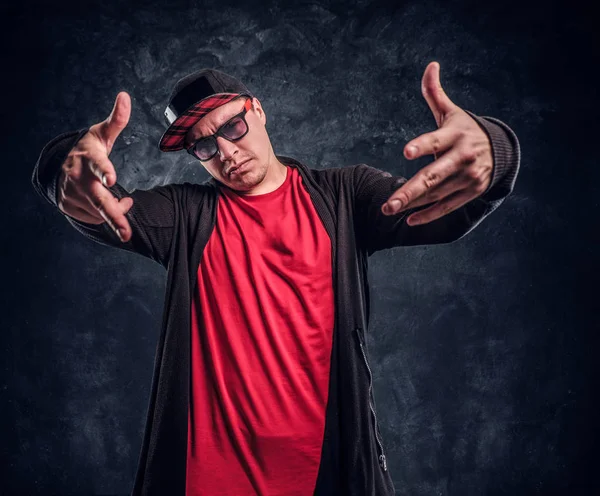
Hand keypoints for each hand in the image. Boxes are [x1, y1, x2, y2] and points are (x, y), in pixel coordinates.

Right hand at [57, 92, 133, 241]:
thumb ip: (117, 120)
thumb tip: (125, 96)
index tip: (112, 179)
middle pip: (99, 201)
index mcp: (89, 157)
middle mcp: (78, 178)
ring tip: (120, 199)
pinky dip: (105, 215)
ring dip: (116, 210)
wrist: (60, 166)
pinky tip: (106, 203)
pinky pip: (95, 218)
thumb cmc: (89, 149)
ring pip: (101, 211)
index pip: (98, 164)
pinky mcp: (69, 207)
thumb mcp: (101, 134)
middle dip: (115, 217)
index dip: (105, 171)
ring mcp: (72, 195)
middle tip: (127, 233)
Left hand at [381, 61, 493, 224]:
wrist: (501, 151)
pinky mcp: (470, 193)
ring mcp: (467, 178)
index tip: (406, 152)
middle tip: (388, 203)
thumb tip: (431, 66)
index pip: (435, 140)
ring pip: (436, 194)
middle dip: (409, 191)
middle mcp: (462, 158)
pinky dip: (429, 214)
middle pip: (433, 176)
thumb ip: (435, 94)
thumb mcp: (452, 112)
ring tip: (390, 209)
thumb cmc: (464, 130)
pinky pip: (447, 206)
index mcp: (455, 135)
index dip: (422, 146)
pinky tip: (409, 220)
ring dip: (413, 204)